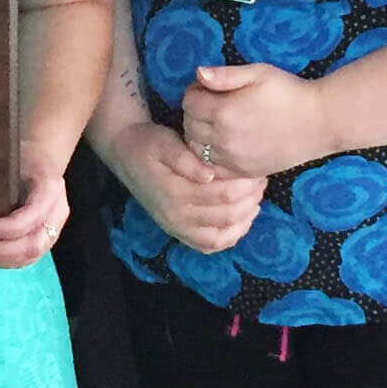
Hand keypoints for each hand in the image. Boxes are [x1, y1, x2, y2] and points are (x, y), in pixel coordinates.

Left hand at [0, 160, 67, 270]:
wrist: (43, 156)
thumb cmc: (23, 155)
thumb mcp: (11, 156)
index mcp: (50, 188)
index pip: (33, 217)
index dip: (8, 228)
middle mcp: (55, 213)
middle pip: (32, 245)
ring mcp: (52, 230)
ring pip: (27, 257)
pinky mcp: (42, 240)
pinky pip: (23, 258)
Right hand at [111, 119, 266, 255]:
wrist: (125, 154)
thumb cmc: (148, 144)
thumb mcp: (164, 142)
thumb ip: (185, 159)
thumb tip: (209, 175)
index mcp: (174, 193)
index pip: (222, 196)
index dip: (245, 185)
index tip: (258, 171)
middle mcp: (175, 217)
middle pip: (226, 216)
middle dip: (250, 200)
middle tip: (261, 182)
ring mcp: (176, 228)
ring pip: (220, 237)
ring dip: (243, 220)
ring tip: (255, 200)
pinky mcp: (178, 231)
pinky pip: (208, 245)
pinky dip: (229, 238)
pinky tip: (241, 221)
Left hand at [180, 61, 327, 181]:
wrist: (320, 122)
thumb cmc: (289, 92)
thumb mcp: (258, 73)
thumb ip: (225, 75)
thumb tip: (198, 73)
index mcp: (223, 112)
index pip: (188, 102)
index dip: (195, 92)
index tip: (208, 88)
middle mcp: (224, 139)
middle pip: (189, 127)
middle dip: (195, 113)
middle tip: (211, 105)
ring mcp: (234, 159)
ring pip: (197, 150)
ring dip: (200, 136)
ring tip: (216, 125)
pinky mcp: (244, 172)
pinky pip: (214, 169)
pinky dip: (211, 159)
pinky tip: (224, 146)